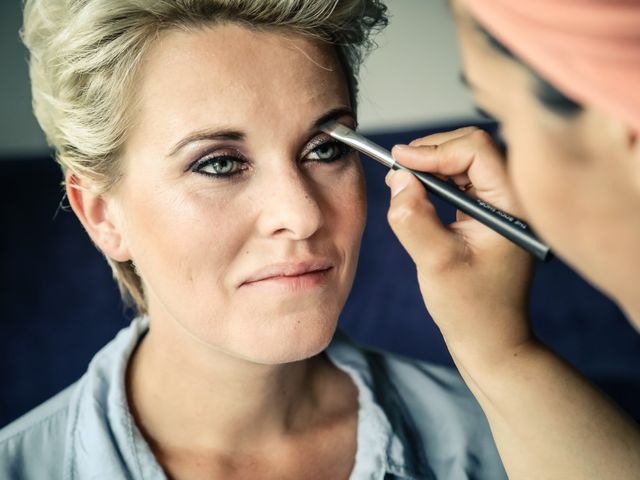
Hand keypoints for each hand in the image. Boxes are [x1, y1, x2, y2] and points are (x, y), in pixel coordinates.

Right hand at [386, 127, 534, 365]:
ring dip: (431, 166)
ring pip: (464, 164)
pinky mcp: (486, 217)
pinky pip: (461, 184)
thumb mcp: (435, 262)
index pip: (476, 151)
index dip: (434, 150)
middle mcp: (512, 200)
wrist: (490, 341)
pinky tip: (415, 192)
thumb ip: (413, 217)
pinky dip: (436, 182)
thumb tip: (398, 179)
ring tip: (401, 179)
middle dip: (432, 152)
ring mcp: (500, 208)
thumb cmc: (471, 309)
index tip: (399, 160)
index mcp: (511, 206)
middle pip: (472, 150)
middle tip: (397, 167)